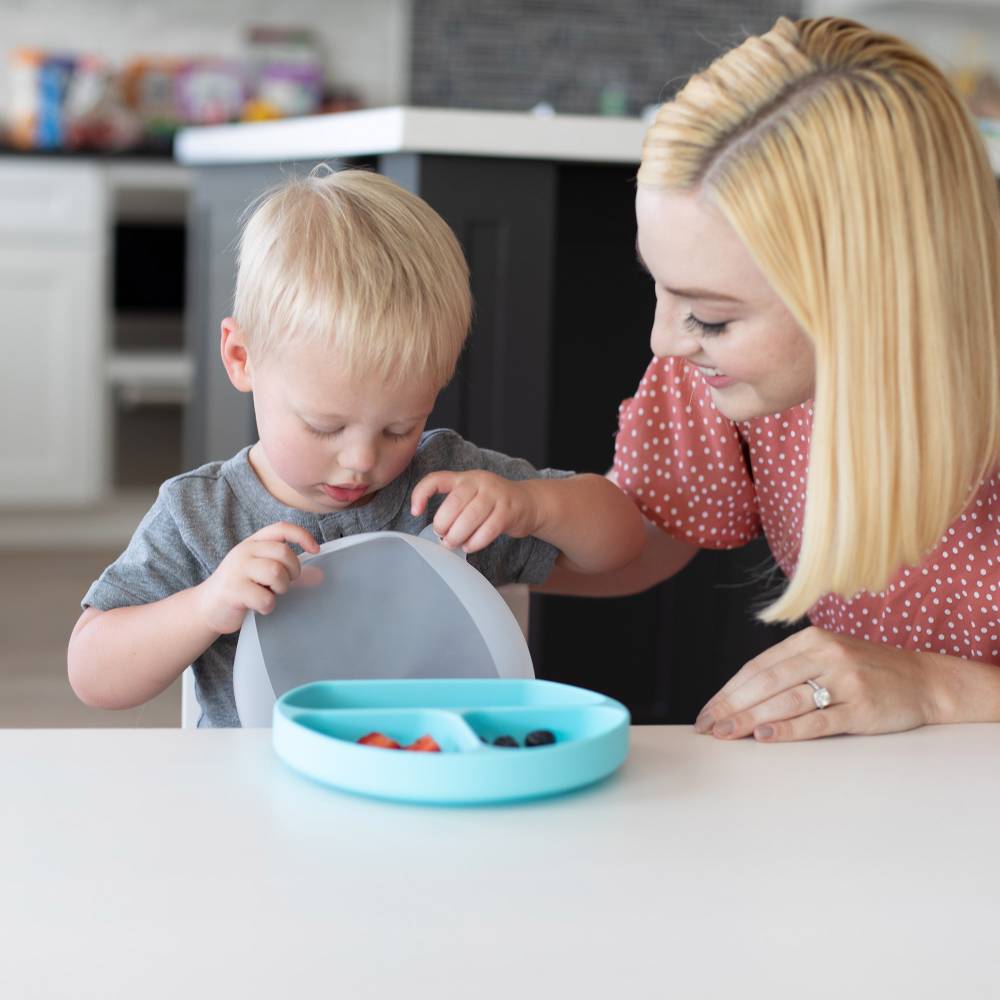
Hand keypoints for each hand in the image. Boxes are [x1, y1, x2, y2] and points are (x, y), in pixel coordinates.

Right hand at [196, 522, 319, 634]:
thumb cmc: (240, 587)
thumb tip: (319, 576)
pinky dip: (268, 606)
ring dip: (281, 588)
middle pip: (283, 553)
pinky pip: (265, 598)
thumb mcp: (262, 572)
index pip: (281, 528)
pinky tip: (260, 606)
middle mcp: (244, 552)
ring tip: (271, 593)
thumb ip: (287, 571)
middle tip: (285, 583)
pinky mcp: (233, 591)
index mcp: (253, 543)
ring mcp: (237, 570)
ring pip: (276, 573)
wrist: (207, 607)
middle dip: (293, 571)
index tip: (315, 550)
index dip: (302, 536)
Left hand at [410, 471, 540, 553]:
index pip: (436, 479)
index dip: (421, 494)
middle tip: (442, 535)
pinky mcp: (508, 511)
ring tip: (453, 543)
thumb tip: (437, 531)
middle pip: (454, 502)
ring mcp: (496, 495)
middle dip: (443, 523)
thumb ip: (454, 505)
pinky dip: (475, 542)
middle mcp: (479, 482)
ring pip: (471, 517)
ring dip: (458, 535)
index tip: (416, 511)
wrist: (528, 503)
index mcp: (464, 478)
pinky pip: (488, 529)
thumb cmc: (493, 503)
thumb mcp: (471, 494)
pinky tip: (469, 546)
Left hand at [694, 626, 939, 741]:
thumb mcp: (827, 654)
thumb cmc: (866, 670)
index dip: (728, 691)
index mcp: (810, 640)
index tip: (707, 711)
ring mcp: (845, 681)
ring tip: (726, 734)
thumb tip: (740, 696)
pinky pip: (816, 721)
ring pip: (785, 701)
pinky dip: (787, 730)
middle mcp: (825, 655)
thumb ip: (790, 668)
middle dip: (731, 706)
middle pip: (765, 683)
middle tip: (707, 727)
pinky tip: (764, 737)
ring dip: (749, 719)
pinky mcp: (861, 707)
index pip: (757, 667)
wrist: (925, 679)